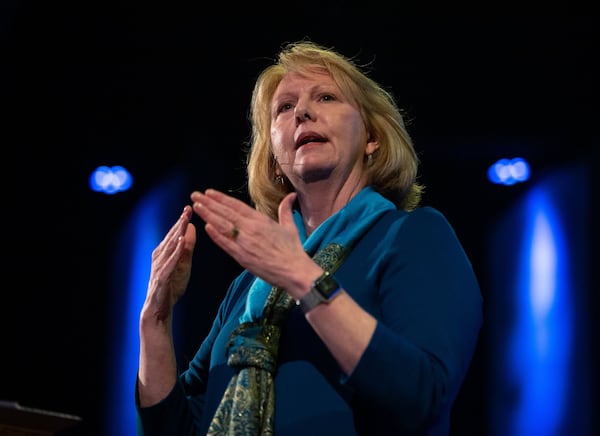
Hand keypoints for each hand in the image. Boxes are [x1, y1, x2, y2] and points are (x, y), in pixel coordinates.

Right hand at [143, 205, 196, 320]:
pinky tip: (180, 242)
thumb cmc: (171, 286)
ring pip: (169, 246)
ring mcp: (159, 266)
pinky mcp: (161, 277)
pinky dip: (175, 251)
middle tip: (188, 209)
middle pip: (171, 237)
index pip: (174, 234)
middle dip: (179, 222)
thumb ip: (187, 247)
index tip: (190, 208)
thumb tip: (192, 227)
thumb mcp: (184, 263)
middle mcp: (159, 256)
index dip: (181, 221)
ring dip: (177, 233)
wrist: (160, 308)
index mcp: (164, 252)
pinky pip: (170, 262)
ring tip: (185, 220)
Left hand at [191, 189, 313, 291]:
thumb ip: (286, 210)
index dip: (221, 198)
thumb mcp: (290, 227)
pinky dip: (215, 235)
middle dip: (209, 203)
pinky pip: (226, 244)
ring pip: (222, 225)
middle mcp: (251, 228)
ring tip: (195, 207)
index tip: (209, 192)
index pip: (237, 205)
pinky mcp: (242, 257)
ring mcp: (245, 242)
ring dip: (208, 215)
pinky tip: (206, 227)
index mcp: (261, 220)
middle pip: (225, 212)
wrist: (294, 271)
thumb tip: (291, 195)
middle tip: (195, 195)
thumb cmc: (293, 250)